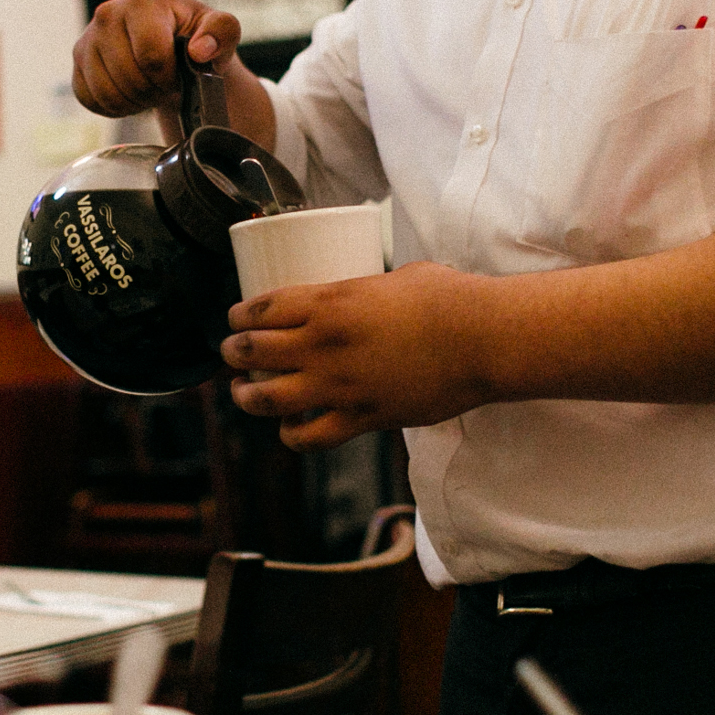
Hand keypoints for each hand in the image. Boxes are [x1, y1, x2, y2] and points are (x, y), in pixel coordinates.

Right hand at [70, 0, 241, 118]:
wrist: (167, 42)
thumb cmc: (194, 35)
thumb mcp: (220, 29)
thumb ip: (221, 32)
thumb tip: (199, 50)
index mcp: (140, 3)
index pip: (151, 57)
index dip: (169, 77)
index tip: (178, 75)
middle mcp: (106, 15)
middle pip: (128, 78)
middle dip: (153, 91)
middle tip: (165, 85)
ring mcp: (86, 40)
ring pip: (107, 93)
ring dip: (134, 102)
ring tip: (149, 89)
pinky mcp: (76, 64)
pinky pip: (90, 100)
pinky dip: (113, 107)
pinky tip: (131, 94)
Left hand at [223, 261, 496, 449]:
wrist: (482, 339)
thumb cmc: (447, 299)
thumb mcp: (394, 278)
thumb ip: (364, 291)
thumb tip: (359, 294)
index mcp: (329, 302)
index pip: (260, 309)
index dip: (239, 316)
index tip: (235, 319)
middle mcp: (323, 344)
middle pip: (252, 352)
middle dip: (233, 353)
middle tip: (232, 354)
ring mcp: (339, 385)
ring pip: (268, 399)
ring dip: (247, 397)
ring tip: (244, 394)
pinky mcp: (362, 418)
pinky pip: (310, 436)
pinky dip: (292, 435)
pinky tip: (290, 429)